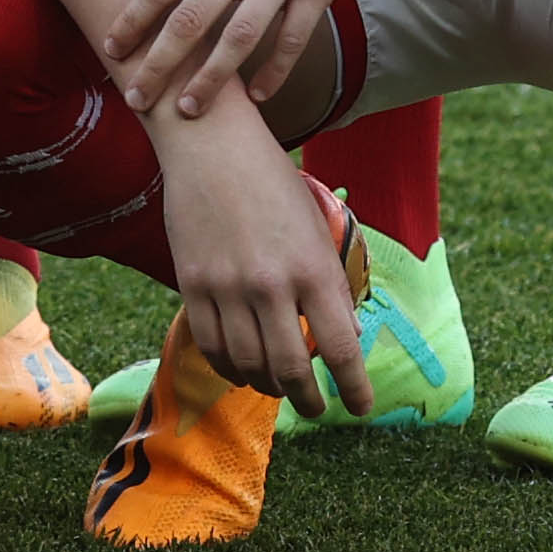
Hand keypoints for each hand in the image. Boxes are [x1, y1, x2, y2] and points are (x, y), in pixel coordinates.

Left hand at [106, 0, 409, 118]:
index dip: (132, 18)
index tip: (111, 47)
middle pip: (190, 18)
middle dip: (158, 63)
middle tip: (135, 97)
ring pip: (239, 38)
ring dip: (211, 79)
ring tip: (187, 111)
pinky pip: (293, 40)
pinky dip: (275, 71)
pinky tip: (258, 98)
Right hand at [159, 117, 372, 418]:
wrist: (211, 143)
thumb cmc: (272, 181)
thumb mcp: (316, 228)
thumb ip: (331, 285)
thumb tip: (347, 338)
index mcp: (313, 268)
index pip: (341, 348)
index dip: (355, 388)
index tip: (361, 407)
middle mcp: (270, 284)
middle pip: (292, 369)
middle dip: (309, 400)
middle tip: (317, 408)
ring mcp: (226, 286)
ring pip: (249, 364)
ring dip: (268, 386)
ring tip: (279, 386)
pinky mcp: (191, 283)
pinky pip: (211, 346)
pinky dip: (230, 368)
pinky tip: (242, 369)